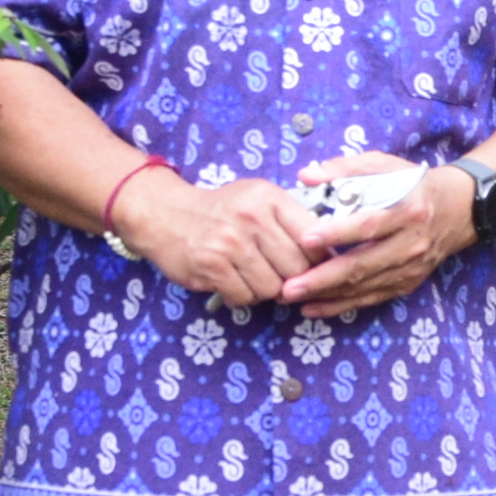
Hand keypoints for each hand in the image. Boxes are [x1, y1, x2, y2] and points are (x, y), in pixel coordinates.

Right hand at [123, 170, 323, 305]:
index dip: (318, 259)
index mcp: (270, 197)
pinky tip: (232, 280)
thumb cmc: (220, 210)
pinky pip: (245, 298)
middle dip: (291, 279)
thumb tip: (330, 252)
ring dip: (264, 290)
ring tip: (250, 275)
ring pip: (272, 288)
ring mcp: (230, 242)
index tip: (312, 266)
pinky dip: (241, 296)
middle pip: (296, 268)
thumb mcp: (257, 199)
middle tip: (277, 275)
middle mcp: (252, 217)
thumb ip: (291, 220)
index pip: (314, 237)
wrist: (166, 214)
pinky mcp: (211, 265)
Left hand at [279, 151, 470, 318]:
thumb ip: (346, 168)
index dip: (337, 233)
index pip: (369, 225)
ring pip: (364, 287)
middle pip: (363, 265)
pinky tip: (315, 307)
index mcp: (407, 210)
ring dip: (326, 295)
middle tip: (289, 286)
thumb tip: (307, 175)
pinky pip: (371, 299)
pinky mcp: (407, 283)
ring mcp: (410, 268)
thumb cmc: (415, 184)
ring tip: (292, 297)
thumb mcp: (386, 165)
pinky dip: (342, 306)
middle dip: (323, 278)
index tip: (306, 238)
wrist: (459, 210)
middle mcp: (411, 243)